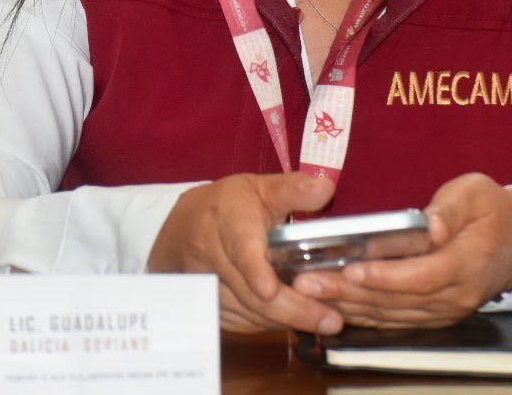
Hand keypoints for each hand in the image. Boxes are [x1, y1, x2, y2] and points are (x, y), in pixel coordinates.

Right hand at [148, 171, 343, 334]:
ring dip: (286, 319)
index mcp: (227, 218)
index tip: (269, 289)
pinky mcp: (208, 308)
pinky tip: (297, 317)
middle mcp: (210, 254)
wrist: (179, 229)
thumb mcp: (260, 187)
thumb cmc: (229, 205)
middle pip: (249, 291)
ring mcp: (205, 285)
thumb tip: (327, 188)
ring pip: (248, 312)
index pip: (240, 247)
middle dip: (291, 308)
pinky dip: (271, 323)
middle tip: (331, 321)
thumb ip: (294, 189)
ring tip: (325, 320)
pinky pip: (242, 322)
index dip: (254, 269)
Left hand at [291, 172, 511, 327]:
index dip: (385, 276)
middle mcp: (457, 295)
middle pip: (398, 300)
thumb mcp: (476, 193)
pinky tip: (337, 305)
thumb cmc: (491, 210)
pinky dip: (365, 315)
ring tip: (312, 293)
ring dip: (350, 306)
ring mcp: (447, 311)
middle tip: (309, 282)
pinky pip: (397, 320)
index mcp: (468, 261)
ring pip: (393, 315)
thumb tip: (431, 226)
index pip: (421, 275)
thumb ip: (451, 208)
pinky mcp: (437, 316)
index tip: (351, 269)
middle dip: (350, 292)